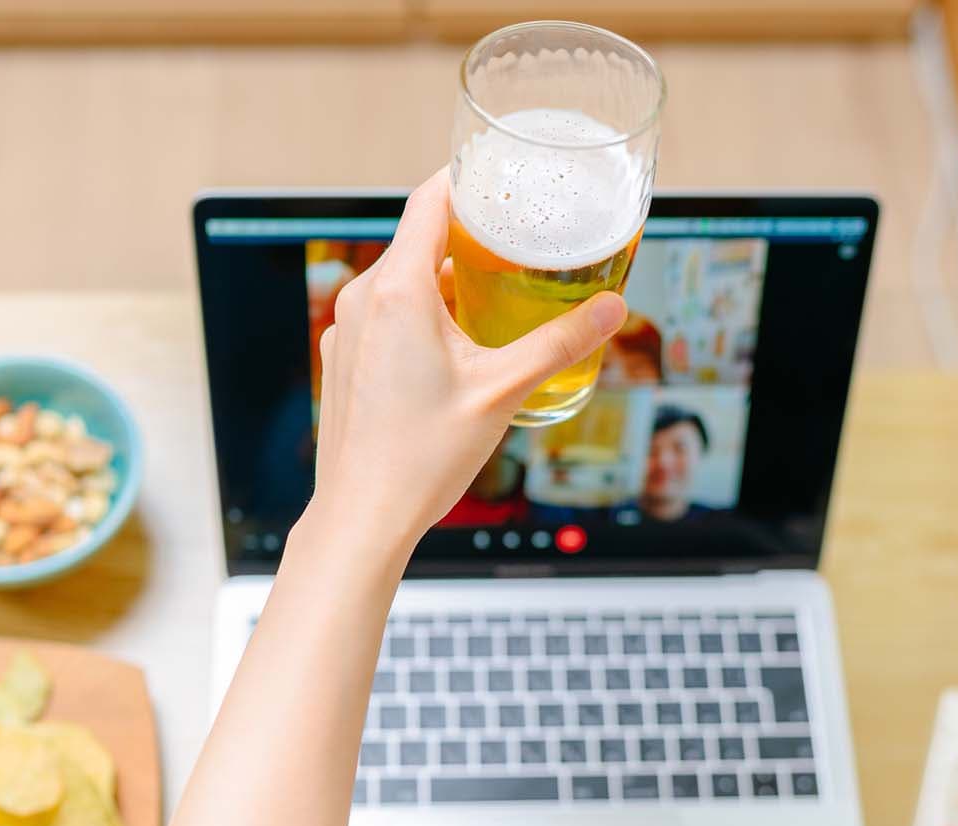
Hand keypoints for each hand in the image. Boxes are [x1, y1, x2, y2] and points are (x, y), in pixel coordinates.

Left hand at [309, 168, 626, 543]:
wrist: (362, 518)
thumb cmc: (421, 458)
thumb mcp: (504, 391)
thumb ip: (560, 343)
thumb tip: (612, 310)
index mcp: (396, 290)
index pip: (429, 201)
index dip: (467, 179)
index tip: (502, 174)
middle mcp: (362, 299)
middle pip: (418, 239)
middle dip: (470, 236)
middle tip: (520, 238)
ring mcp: (348, 331)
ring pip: (402, 281)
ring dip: (448, 280)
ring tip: (498, 292)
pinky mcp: (345, 361)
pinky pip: (386, 316)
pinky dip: (423, 314)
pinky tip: (459, 344)